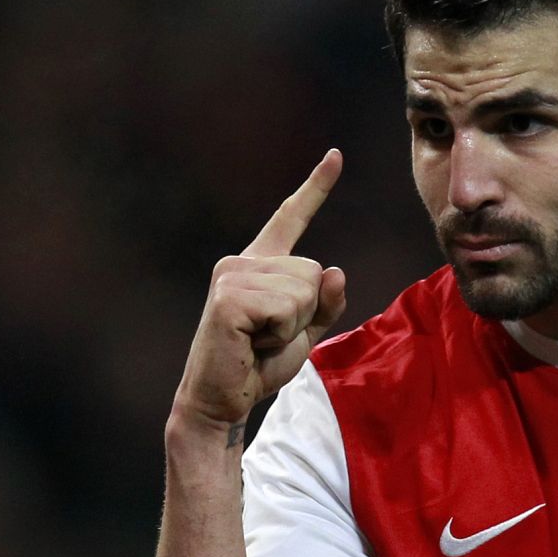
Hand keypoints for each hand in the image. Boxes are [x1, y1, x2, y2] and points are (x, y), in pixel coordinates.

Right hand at [172, 150, 347, 434]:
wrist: (222, 401)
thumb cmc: (258, 366)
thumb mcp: (304, 333)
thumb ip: (324, 303)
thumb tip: (334, 271)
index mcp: (260, 265)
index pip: (291, 218)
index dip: (316, 187)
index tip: (336, 155)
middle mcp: (242, 261)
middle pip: (313, 271)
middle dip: (305, 313)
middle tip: (268, 336)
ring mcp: (233, 276)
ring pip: (304, 290)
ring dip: (292, 326)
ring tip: (258, 340)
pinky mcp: (229, 297)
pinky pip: (288, 308)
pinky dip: (281, 334)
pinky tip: (252, 343)